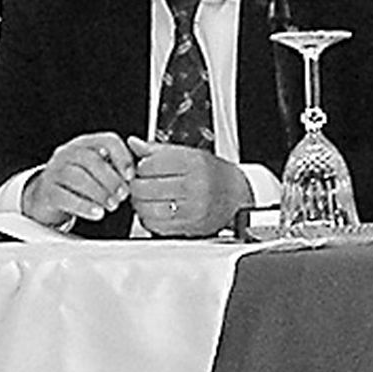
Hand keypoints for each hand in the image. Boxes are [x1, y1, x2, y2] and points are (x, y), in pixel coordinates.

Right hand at [22, 132, 134, 226]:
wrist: (46, 199)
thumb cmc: (79, 184)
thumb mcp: (98, 171)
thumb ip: (119, 167)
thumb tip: (142, 171)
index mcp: (85, 144)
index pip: (107, 141)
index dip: (122, 157)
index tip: (130, 175)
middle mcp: (67, 154)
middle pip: (90, 159)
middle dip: (111, 179)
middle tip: (123, 195)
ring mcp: (54, 172)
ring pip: (75, 176)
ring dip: (98, 192)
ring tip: (112, 205)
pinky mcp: (47, 192)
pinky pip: (63, 196)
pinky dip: (83, 205)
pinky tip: (96, 212)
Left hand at [126, 136, 252, 236]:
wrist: (238, 196)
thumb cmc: (213, 174)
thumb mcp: (189, 154)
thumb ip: (158, 150)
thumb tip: (134, 143)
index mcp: (194, 164)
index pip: (150, 165)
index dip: (140, 167)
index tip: (142, 168)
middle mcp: (196, 187)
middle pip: (145, 188)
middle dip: (136, 186)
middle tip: (139, 184)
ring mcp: (194, 209)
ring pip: (147, 208)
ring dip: (139, 203)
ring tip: (145, 197)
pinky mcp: (190, 227)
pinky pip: (156, 225)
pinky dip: (148, 218)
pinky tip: (153, 210)